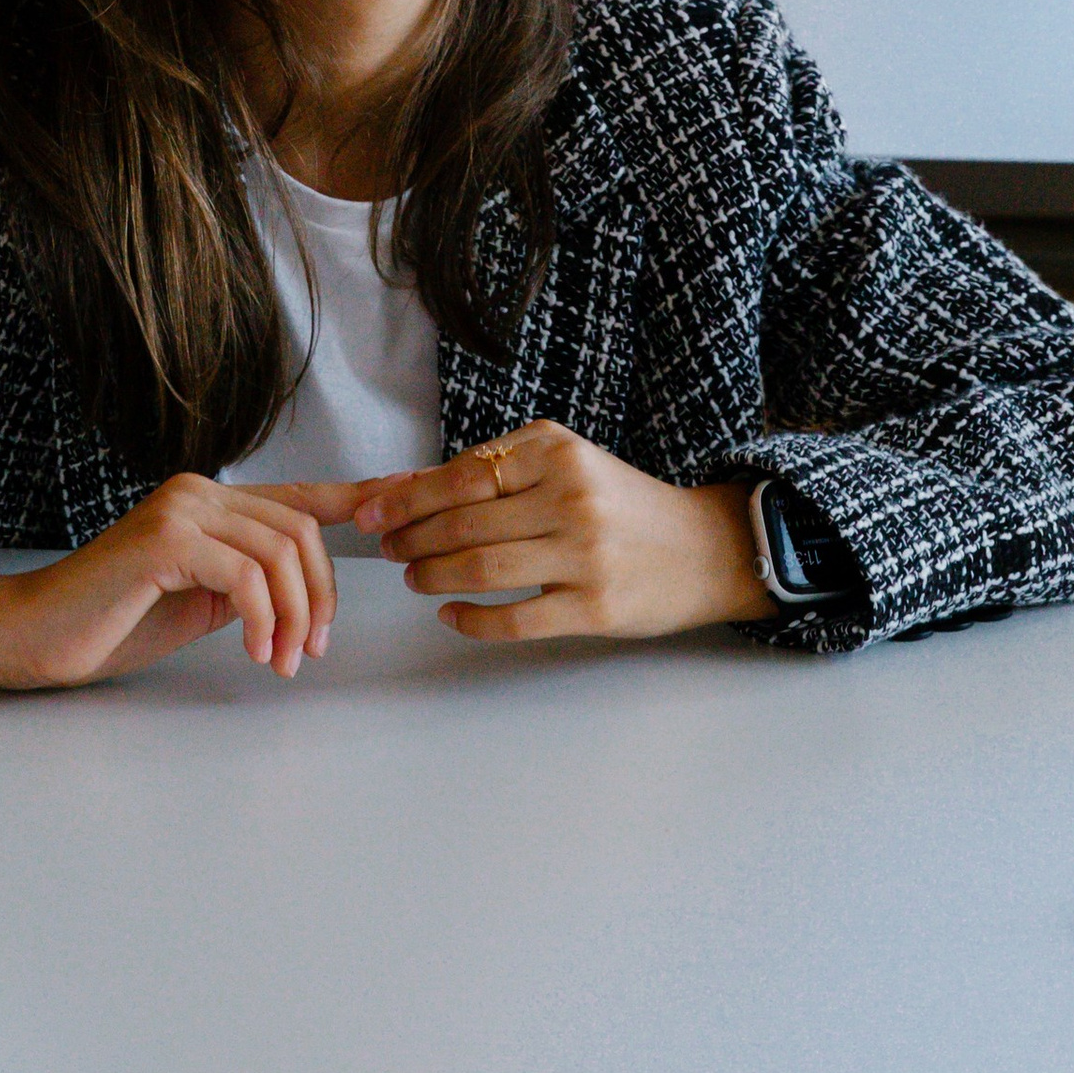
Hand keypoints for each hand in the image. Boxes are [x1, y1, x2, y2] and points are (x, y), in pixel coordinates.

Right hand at [0, 474, 351, 689]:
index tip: (409, 498)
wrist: (40, 633)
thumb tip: (301, 591)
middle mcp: (200, 490)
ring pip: (280, 551)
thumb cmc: (115, 620)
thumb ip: (247, 581)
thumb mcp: (200, 599)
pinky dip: (264, 617)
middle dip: (321, 595)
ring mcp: (181, 509)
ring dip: (296, 615)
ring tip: (282, 660)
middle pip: (300, 530)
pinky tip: (257, 651)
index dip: (360, 497)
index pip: (301, 496)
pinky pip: (245, 573)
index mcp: (212, 501)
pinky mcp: (165, 539)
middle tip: (310, 651)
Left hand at [353, 423, 761, 645]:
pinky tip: (451, 616)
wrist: (703, 547)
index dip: (407, 498)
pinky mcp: (595, 607)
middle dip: (412, 539)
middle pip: (464, 522)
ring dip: (434, 577)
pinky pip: (515, 618)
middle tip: (388, 549)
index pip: (462, 475)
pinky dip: (472, 620)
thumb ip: (496, 473)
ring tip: (414, 578)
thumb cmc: (621, 505)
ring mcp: (585, 554)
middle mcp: (570, 496)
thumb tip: (408, 486)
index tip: (370, 512)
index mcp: (557, 451)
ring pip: (483, 569)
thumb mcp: (567, 466)